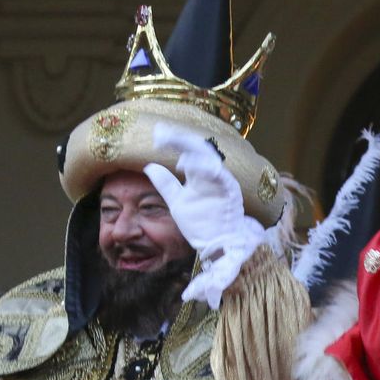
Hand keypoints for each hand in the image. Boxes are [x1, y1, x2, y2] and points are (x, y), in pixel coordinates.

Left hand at [143, 126, 265, 261]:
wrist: (219, 246)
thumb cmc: (202, 225)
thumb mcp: (177, 202)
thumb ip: (165, 185)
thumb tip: (148, 166)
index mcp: (200, 176)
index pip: (187, 151)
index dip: (173, 141)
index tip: (156, 136)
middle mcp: (211, 175)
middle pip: (198, 148)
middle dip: (179, 138)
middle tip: (161, 133)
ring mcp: (222, 183)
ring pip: (209, 157)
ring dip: (191, 148)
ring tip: (172, 144)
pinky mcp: (231, 193)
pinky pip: (220, 175)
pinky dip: (204, 167)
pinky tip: (186, 164)